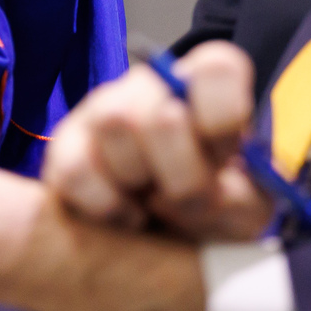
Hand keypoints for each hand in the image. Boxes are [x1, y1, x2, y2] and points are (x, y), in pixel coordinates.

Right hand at [43, 42, 272, 241]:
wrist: (160, 241)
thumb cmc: (208, 209)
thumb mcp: (245, 210)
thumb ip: (245, 198)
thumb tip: (216, 187)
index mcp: (207, 88)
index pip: (218, 68)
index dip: (222, 117)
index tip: (224, 157)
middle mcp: (153, 86)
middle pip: (162, 111)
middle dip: (182, 176)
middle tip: (188, 199)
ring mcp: (103, 110)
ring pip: (114, 122)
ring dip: (140, 187)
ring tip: (152, 204)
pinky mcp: (64, 147)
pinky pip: (76, 168)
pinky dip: (106, 205)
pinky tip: (125, 215)